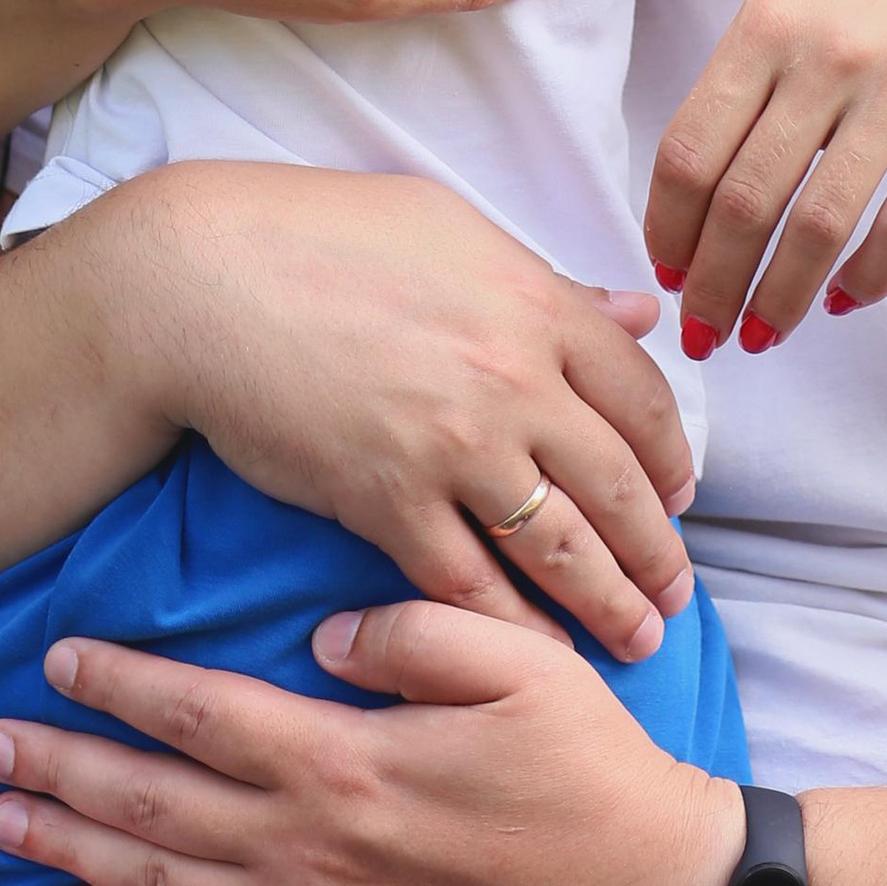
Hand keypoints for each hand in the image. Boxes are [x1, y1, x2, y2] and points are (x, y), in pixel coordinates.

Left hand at [0, 602, 742, 885]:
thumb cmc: (593, 774)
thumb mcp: (521, 663)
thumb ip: (413, 631)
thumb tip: (321, 631)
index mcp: (347, 764)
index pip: (200, 715)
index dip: (119, 685)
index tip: (56, 657)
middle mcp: (314, 852)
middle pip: (155, 808)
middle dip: (63, 772)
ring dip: (76, 853)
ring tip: (5, 823)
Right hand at [121, 161, 695, 660]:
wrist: (206, 279)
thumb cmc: (319, 235)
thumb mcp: (451, 231)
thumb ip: (550, 282)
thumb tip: (636, 311)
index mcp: (536, 304)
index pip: (642, 397)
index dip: (670, 459)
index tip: (680, 498)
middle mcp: (512, 379)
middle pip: (619, 486)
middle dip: (658, 553)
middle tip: (677, 596)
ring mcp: (454, 446)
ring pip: (561, 548)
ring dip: (609, 603)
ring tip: (638, 640)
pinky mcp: (387, 501)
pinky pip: (471, 584)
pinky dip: (516, 628)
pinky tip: (544, 654)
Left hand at [646, 0, 886, 348]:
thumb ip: (749, 83)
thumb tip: (703, 196)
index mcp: (765, 24)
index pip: (691, 148)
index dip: (669, 225)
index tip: (665, 269)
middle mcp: (824, 57)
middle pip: (744, 200)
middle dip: (714, 282)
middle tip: (705, 332)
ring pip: (820, 224)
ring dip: (782, 296)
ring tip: (763, 333)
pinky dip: (869, 276)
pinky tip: (845, 298)